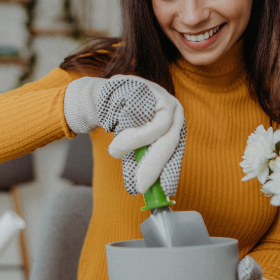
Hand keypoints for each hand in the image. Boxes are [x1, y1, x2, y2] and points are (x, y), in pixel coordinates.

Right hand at [63, 75, 184, 194]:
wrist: (103, 97)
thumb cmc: (121, 122)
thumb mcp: (132, 146)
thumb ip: (137, 161)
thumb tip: (137, 189)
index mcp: (174, 125)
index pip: (176, 151)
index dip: (170, 171)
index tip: (164, 191)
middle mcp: (174, 110)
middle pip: (170, 141)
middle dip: (154, 166)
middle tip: (141, 185)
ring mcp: (162, 96)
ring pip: (159, 129)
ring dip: (134, 145)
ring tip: (116, 150)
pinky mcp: (147, 88)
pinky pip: (141, 113)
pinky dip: (130, 130)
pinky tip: (117, 132)